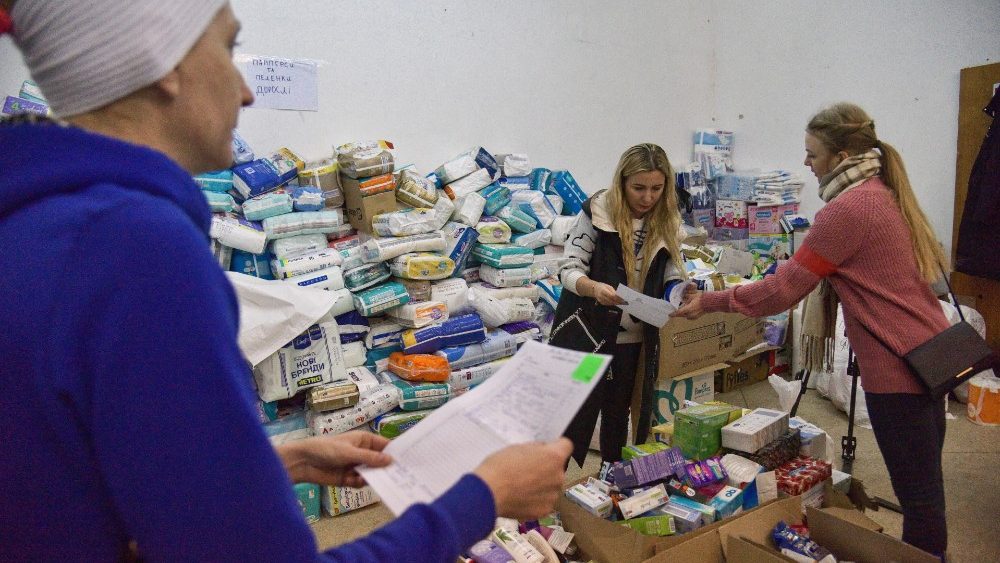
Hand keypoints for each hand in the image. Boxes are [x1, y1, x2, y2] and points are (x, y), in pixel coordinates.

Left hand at [275, 431, 391, 486]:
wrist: (303, 462)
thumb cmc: (326, 449)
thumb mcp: (349, 452)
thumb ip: (370, 458)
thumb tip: (391, 460)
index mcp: (365, 440)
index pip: (385, 446)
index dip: (396, 452)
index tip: (409, 460)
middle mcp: (363, 453)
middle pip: (380, 461)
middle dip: (387, 468)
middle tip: (400, 476)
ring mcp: (356, 466)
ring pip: (372, 473)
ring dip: (374, 477)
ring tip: (379, 482)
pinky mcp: (349, 479)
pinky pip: (361, 482)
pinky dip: (360, 483)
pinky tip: (355, 482)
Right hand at [474, 438, 572, 520]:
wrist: (488, 493)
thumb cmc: (500, 466)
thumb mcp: (517, 448)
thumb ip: (535, 450)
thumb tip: (541, 452)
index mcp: (553, 457)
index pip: (566, 445)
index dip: (556, 446)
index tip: (545, 450)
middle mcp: (559, 476)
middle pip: (558, 468)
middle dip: (547, 467)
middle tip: (528, 470)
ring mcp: (553, 495)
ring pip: (551, 485)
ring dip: (542, 485)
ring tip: (521, 486)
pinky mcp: (545, 510)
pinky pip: (544, 501)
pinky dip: (536, 499)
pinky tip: (520, 498)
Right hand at [589, 280, 625, 306]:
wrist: (594, 289)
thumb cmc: (602, 286)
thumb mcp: (608, 286)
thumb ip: (613, 291)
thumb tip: (619, 296)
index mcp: (603, 291)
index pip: (612, 296)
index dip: (617, 298)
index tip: (623, 299)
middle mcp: (601, 296)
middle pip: (611, 300)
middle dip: (618, 302)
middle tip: (624, 302)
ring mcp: (601, 300)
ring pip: (610, 303)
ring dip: (616, 303)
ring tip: (622, 303)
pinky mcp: (601, 303)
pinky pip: (608, 304)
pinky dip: (613, 304)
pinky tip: (617, 303)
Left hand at [670, 290, 704, 319]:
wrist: (709, 303)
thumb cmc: (701, 299)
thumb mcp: (692, 297)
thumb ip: (685, 298)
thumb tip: (681, 297)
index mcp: (688, 309)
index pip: (678, 313)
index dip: (673, 314)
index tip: (669, 314)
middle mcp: (690, 314)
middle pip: (681, 315)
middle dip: (678, 313)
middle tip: (674, 311)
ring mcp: (693, 316)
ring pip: (684, 316)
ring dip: (682, 313)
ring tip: (682, 309)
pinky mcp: (695, 317)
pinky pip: (688, 316)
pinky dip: (687, 314)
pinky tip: (688, 310)